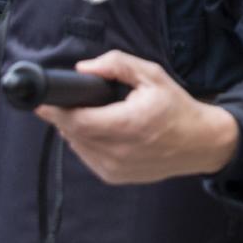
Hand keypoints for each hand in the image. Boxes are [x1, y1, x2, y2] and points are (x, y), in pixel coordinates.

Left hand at [34, 51, 239, 184]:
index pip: (77, 120)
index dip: (55, 110)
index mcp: (129, 124)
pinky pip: (87, 156)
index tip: (42, 100)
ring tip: (90, 115)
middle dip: (64, 116)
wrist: (200, 143)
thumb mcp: (153, 76)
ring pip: (76, 145)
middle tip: (64, 102)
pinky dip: (86, 142)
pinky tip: (101, 131)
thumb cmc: (177, 108)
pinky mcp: (114, 177)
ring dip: (76, 129)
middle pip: (72, 133)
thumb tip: (84, 68)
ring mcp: (115, 168)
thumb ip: (118, 64)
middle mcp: (120, 151)